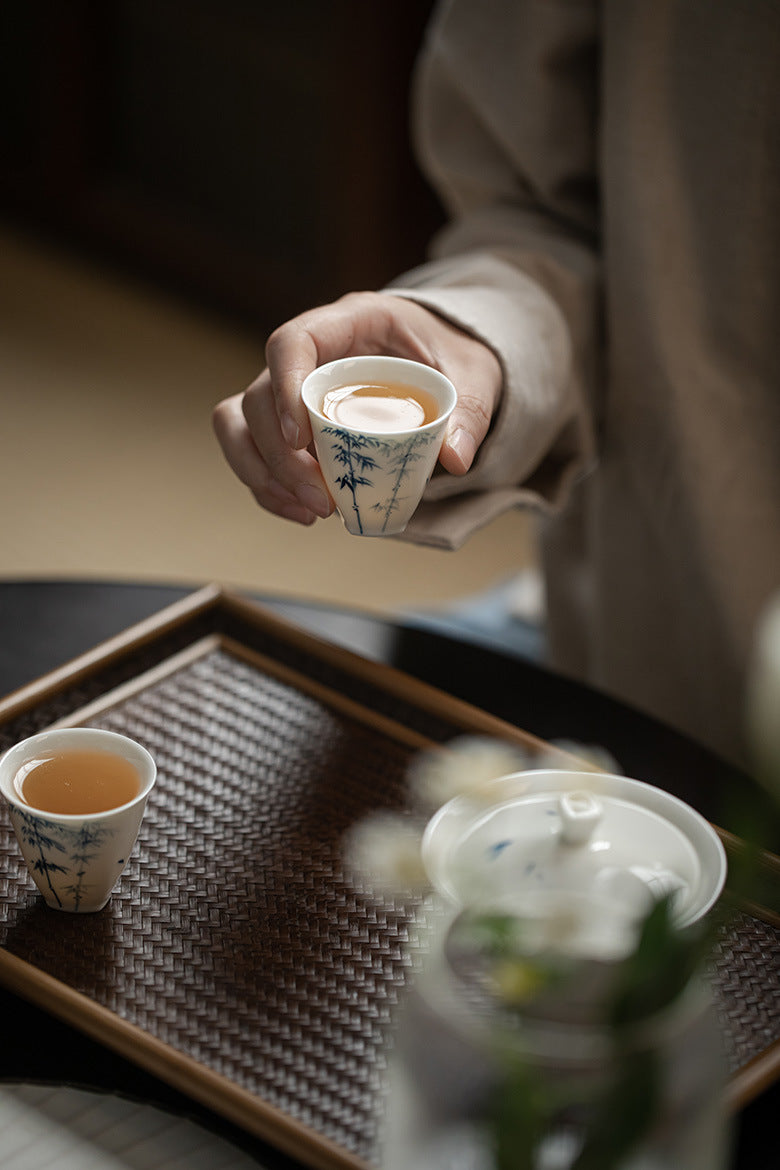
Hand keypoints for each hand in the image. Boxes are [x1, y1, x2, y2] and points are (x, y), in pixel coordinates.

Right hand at [212, 291, 502, 524]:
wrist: (445, 364)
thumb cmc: (451, 358)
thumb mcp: (474, 375)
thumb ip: (470, 411)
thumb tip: (455, 459)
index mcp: (350, 323)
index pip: (293, 342)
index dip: (285, 387)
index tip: (300, 437)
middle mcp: (311, 354)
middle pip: (259, 395)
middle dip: (280, 456)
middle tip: (321, 500)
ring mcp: (292, 388)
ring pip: (240, 424)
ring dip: (263, 474)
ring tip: (310, 512)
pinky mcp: (289, 422)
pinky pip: (253, 451)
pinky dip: (270, 488)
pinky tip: (303, 513)